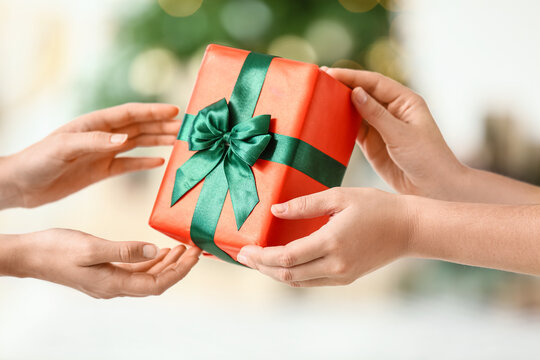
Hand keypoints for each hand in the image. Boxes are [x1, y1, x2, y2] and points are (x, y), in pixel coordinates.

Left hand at [0, 103, 179, 208]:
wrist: (22, 185)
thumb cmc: (38, 160)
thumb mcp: (64, 147)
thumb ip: (95, 142)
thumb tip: (126, 139)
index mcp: (95, 124)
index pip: (131, 114)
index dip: (154, 111)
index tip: (176, 110)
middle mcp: (103, 136)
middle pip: (140, 127)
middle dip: (164, 125)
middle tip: (187, 127)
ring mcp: (103, 153)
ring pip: (139, 143)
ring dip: (159, 141)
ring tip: (180, 141)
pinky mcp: (101, 170)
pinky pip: (129, 164)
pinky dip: (145, 162)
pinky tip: (160, 161)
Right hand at [2, 228, 200, 297]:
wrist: (29, 254)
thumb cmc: (55, 250)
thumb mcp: (91, 247)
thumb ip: (124, 250)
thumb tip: (154, 251)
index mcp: (113, 284)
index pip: (158, 284)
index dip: (180, 272)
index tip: (195, 255)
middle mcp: (114, 287)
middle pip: (156, 281)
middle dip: (178, 267)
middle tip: (194, 248)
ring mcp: (109, 280)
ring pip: (147, 276)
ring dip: (166, 262)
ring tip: (181, 247)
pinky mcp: (104, 272)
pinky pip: (134, 270)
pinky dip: (149, 260)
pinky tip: (158, 250)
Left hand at [237, 187, 412, 286]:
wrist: (410, 229)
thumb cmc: (377, 207)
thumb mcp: (340, 196)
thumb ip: (305, 204)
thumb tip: (275, 211)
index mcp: (331, 243)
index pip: (285, 258)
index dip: (260, 256)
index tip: (243, 250)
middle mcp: (335, 265)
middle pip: (287, 275)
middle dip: (261, 267)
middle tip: (242, 257)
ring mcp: (341, 275)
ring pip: (297, 282)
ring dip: (274, 273)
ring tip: (257, 260)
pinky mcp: (346, 278)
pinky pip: (311, 281)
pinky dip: (291, 275)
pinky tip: (282, 264)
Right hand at [322, 67, 465, 200]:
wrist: (433, 189)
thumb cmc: (427, 158)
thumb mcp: (401, 135)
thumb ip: (376, 114)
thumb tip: (355, 92)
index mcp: (405, 101)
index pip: (374, 82)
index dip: (352, 76)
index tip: (330, 72)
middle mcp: (393, 110)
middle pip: (363, 92)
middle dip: (342, 85)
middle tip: (319, 79)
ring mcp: (381, 126)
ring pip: (356, 110)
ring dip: (339, 104)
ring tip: (319, 96)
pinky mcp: (373, 143)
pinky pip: (353, 128)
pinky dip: (341, 123)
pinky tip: (327, 118)